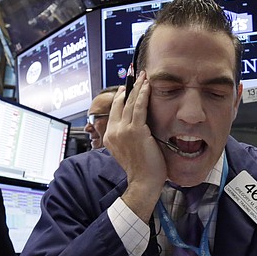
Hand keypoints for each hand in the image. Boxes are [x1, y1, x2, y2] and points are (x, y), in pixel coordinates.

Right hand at [103, 73, 166, 219]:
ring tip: (143, 76)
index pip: (114, 111)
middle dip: (128, 86)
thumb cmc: (141, 169)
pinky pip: (138, 107)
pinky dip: (143, 95)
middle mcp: (112, 132)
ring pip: (129, 103)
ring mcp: (122, 131)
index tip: (127, 87)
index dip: (120, 97)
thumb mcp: (129, 150)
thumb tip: (136, 126)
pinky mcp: (135, 130)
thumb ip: (128, 137)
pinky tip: (147, 86)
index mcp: (109, 137)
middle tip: (134, 74)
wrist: (144, 181)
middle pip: (119, 103)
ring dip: (137, 87)